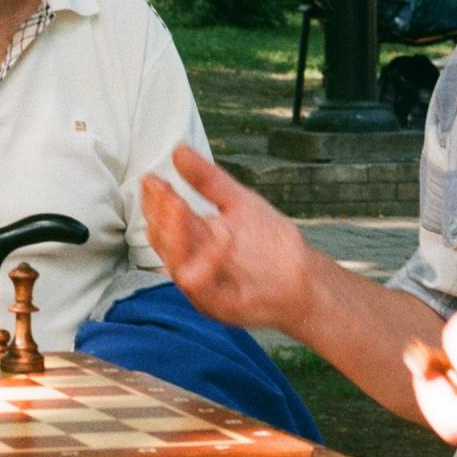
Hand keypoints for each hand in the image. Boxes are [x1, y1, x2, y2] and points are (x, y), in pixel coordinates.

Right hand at [140, 145, 312, 330]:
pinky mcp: (220, 306)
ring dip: (176, 236)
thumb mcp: (238, 201)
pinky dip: (209, 262)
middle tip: (164, 190)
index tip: (152, 178)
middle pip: (163, 241)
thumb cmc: (270, 244)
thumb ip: (207, 180)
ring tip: (180, 206)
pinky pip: (204, 288)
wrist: (304, 278)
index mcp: (193, 241)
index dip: (154, 200)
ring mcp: (204, 288)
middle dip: (160, 215)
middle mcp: (192, 264)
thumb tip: (179, 150)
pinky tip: (222, 237)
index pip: (163, 220)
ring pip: (176, 264)